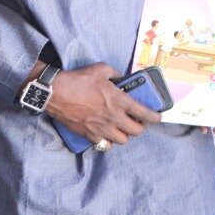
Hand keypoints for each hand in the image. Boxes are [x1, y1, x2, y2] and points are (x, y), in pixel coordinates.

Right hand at [46, 63, 160, 146]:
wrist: (55, 93)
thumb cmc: (79, 79)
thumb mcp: (102, 69)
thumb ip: (116, 74)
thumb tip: (122, 78)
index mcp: (119, 101)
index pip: (144, 113)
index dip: (155, 117)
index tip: (159, 118)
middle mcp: (113, 117)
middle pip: (136, 131)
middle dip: (141, 127)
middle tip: (139, 121)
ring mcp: (101, 128)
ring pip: (122, 140)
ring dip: (126, 135)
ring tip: (123, 128)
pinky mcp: (88, 135)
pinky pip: (105, 145)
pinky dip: (109, 141)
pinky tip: (108, 134)